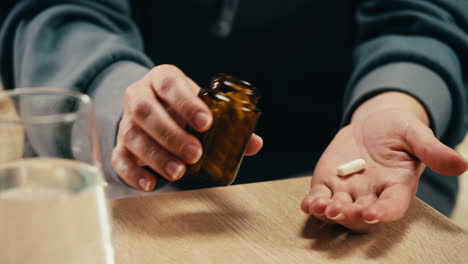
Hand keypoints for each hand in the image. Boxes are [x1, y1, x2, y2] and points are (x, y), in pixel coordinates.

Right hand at [111, 65, 262, 190]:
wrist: (150, 107)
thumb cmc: (180, 106)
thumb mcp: (200, 105)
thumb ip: (226, 122)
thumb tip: (254, 143)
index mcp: (162, 79)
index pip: (171, 84)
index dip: (187, 103)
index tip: (205, 122)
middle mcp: (140, 96)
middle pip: (146, 111)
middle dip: (171, 134)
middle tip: (195, 153)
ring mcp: (127, 121)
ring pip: (133, 135)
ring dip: (157, 156)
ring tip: (179, 171)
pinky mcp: (120, 144)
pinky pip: (119, 159)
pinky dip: (133, 174)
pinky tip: (150, 184)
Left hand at [301, 92, 467, 231]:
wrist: (372, 125)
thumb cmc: (398, 130)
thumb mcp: (415, 134)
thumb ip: (433, 150)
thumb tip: (462, 164)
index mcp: (396, 186)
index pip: (392, 206)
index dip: (383, 212)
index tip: (373, 213)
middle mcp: (371, 194)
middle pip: (362, 213)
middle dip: (351, 214)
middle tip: (340, 211)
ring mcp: (348, 190)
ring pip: (338, 208)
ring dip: (329, 211)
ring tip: (321, 207)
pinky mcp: (329, 183)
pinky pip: (320, 197)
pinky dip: (314, 202)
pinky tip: (308, 203)